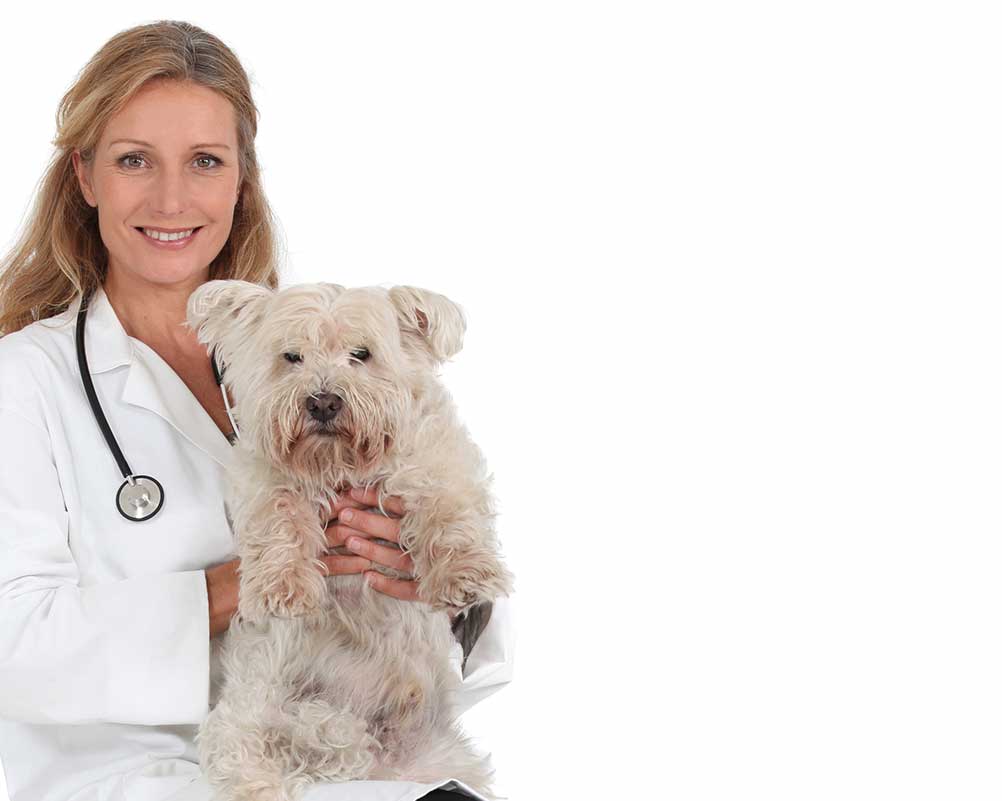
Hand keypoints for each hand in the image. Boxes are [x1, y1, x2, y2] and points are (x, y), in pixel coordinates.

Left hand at [323, 486, 460, 619]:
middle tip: (342, 514)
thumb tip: (400, 478)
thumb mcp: (447, 513)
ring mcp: (432, 569)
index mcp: (434, 521)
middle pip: (395, 531)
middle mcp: (431, 543)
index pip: (399, 506)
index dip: (374, 498)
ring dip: (373, 552)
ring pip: (397, 559)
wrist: (484, 574)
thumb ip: (424, 503)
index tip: (350, 492)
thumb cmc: (464, 537)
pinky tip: (369, 579)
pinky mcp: (432, 591)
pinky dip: (389, 585)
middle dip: (367, 522)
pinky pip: (408, 590)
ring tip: (350, 543)